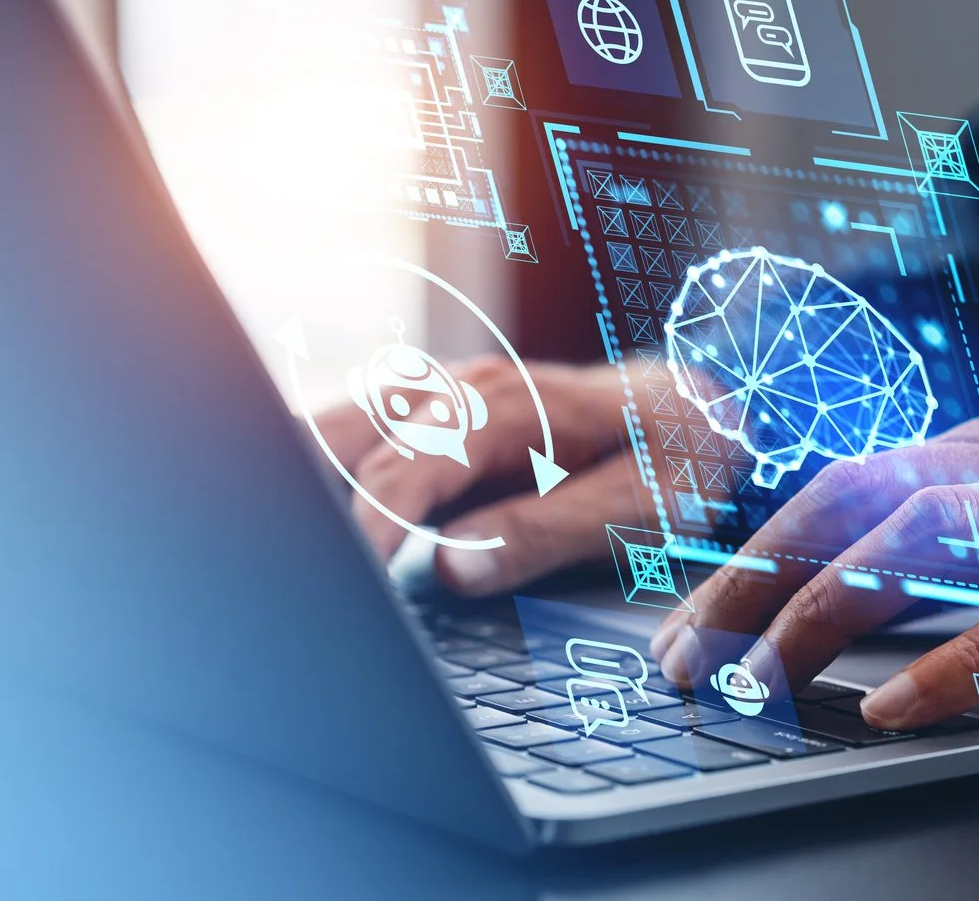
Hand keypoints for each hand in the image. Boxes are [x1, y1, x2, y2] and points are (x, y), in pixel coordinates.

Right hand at [310, 357, 651, 594]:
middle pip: (345, 437)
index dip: (369, 535)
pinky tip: (304, 507)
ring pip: (338, 425)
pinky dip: (322, 465)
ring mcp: (442, 390)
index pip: (402, 473)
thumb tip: (450, 571)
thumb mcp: (632, 509)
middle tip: (299, 571)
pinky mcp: (433, 407)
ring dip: (304, 475)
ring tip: (277, 539)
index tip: (354, 591)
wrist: (701, 404)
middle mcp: (460, 387)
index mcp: (503, 409)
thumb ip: (539, 536)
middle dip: (308, 500)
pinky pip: (358, 427)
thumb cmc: (671, 460)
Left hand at [650, 397, 978, 729]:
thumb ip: (963, 536)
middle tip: (686, 660)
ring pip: (920, 545)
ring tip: (756, 683)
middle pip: (851, 504)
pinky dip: (956, 664)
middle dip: (750, 582)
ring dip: (818, 618)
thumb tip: (839, 591)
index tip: (687, 622)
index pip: (840, 483)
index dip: (750, 551)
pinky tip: (896, 705)